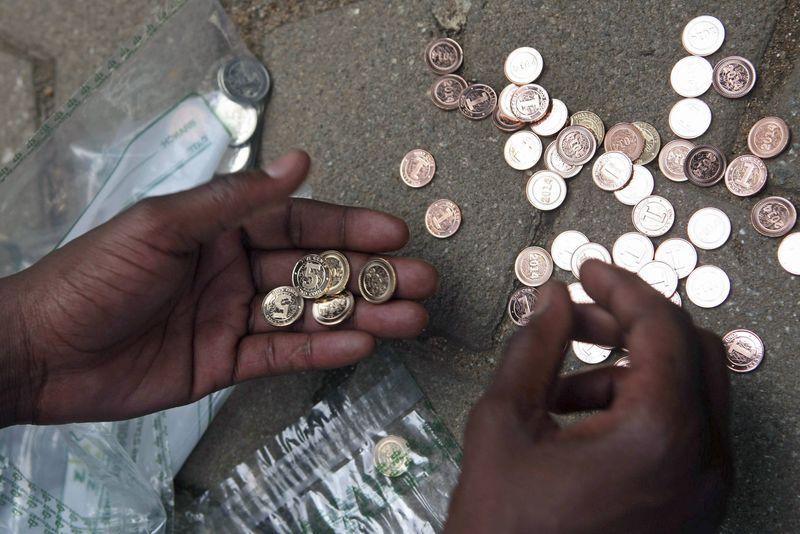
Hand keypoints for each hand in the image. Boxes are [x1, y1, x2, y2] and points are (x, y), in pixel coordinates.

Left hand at [2, 150, 436, 425]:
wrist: (41, 351)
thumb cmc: (94, 276)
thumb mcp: (163, 225)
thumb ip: (234, 199)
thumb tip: (298, 161)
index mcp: (221, 228)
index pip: (299, 223)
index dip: (348, 226)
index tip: (394, 233)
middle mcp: (235, 269)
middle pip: (316, 270)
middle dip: (370, 275)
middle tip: (422, 281)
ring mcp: (234, 316)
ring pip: (310, 314)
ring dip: (361, 315)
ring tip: (410, 319)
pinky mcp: (226, 361)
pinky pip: (282, 355)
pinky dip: (321, 350)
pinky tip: (360, 345)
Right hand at [446, 261, 730, 532]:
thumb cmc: (505, 533)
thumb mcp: (505, 423)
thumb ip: (535, 346)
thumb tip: (553, 299)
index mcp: (661, 436)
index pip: (662, 327)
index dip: (621, 287)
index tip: (589, 269)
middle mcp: (701, 463)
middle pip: (691, 350)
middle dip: (629, 324)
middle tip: (576, 319)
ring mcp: (704, 488)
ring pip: (689, 389)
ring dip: (628, 368)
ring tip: (560, 389)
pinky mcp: (694, 505)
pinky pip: (682, 429)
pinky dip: (638, 407)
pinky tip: (579, 423)